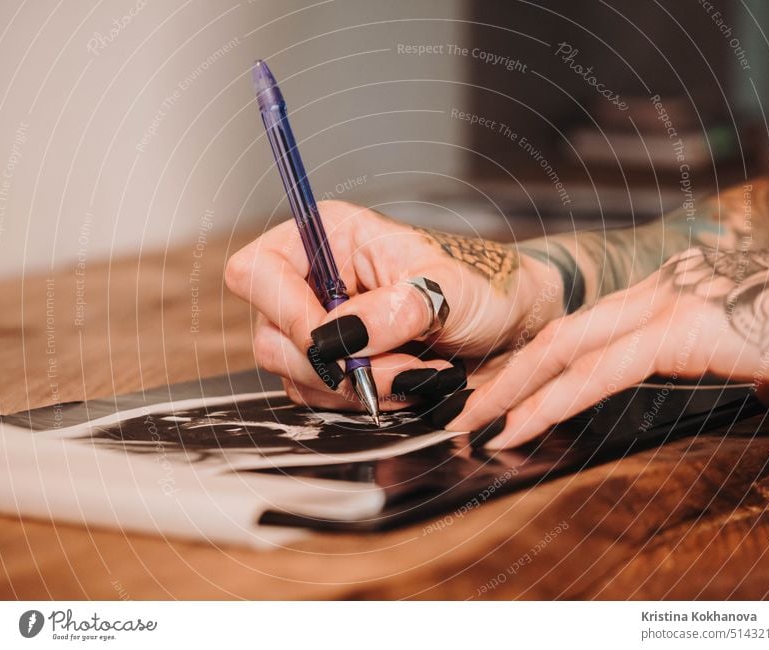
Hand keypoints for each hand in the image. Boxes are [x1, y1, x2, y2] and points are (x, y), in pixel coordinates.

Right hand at [225, 200, 561, 410]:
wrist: (510, 328)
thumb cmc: (483, 287)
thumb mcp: (447, 289)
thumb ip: (394, 309)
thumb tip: (338, 338)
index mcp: (328, 238)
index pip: (257, 272)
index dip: (286, 312)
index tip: (337, 342)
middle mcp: (314, 282)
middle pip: (272, 337)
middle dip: (338, 366)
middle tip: (404, 368)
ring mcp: (322, 330)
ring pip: (298, 377)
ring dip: (359, 390)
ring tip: (419, 374)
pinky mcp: (337, 368)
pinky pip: (324, 401)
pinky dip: (367, 403)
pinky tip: (409, 386)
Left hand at [443, 247, 768, 447]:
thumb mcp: (757, 348)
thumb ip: (729, 360)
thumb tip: (738, 378)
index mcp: (670, 293)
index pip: (583, 329)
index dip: (535, 362)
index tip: (502, 392)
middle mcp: (660, 289)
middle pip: (560, 333)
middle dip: (506, 373)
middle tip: (467, 407)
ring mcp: (668, 302)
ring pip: (565, 347)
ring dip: (512, 387)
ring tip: (477, 422)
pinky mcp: (682, 327)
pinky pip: (598, 370)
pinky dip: (551, 401)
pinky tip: (521, 427)